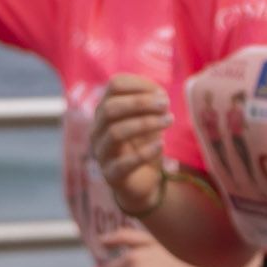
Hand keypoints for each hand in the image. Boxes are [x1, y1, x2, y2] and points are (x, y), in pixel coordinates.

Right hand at [95, 76, 176, 216]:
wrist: (142, 181)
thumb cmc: (144, 144)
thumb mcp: (150, 119)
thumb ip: (153, 104)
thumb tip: (160, 95)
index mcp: (105, 111)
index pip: (114, 86)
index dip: (139, 85)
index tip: (162, 93)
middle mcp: (97, 130)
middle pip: (110, 108)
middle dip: (141, 103)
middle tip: (166, 105)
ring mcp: (101, 153)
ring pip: (115, 132)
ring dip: (146, 124)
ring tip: (169, 121)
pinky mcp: (112, 175)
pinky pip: (124, 163)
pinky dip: (145, 152)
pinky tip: (161, 145)